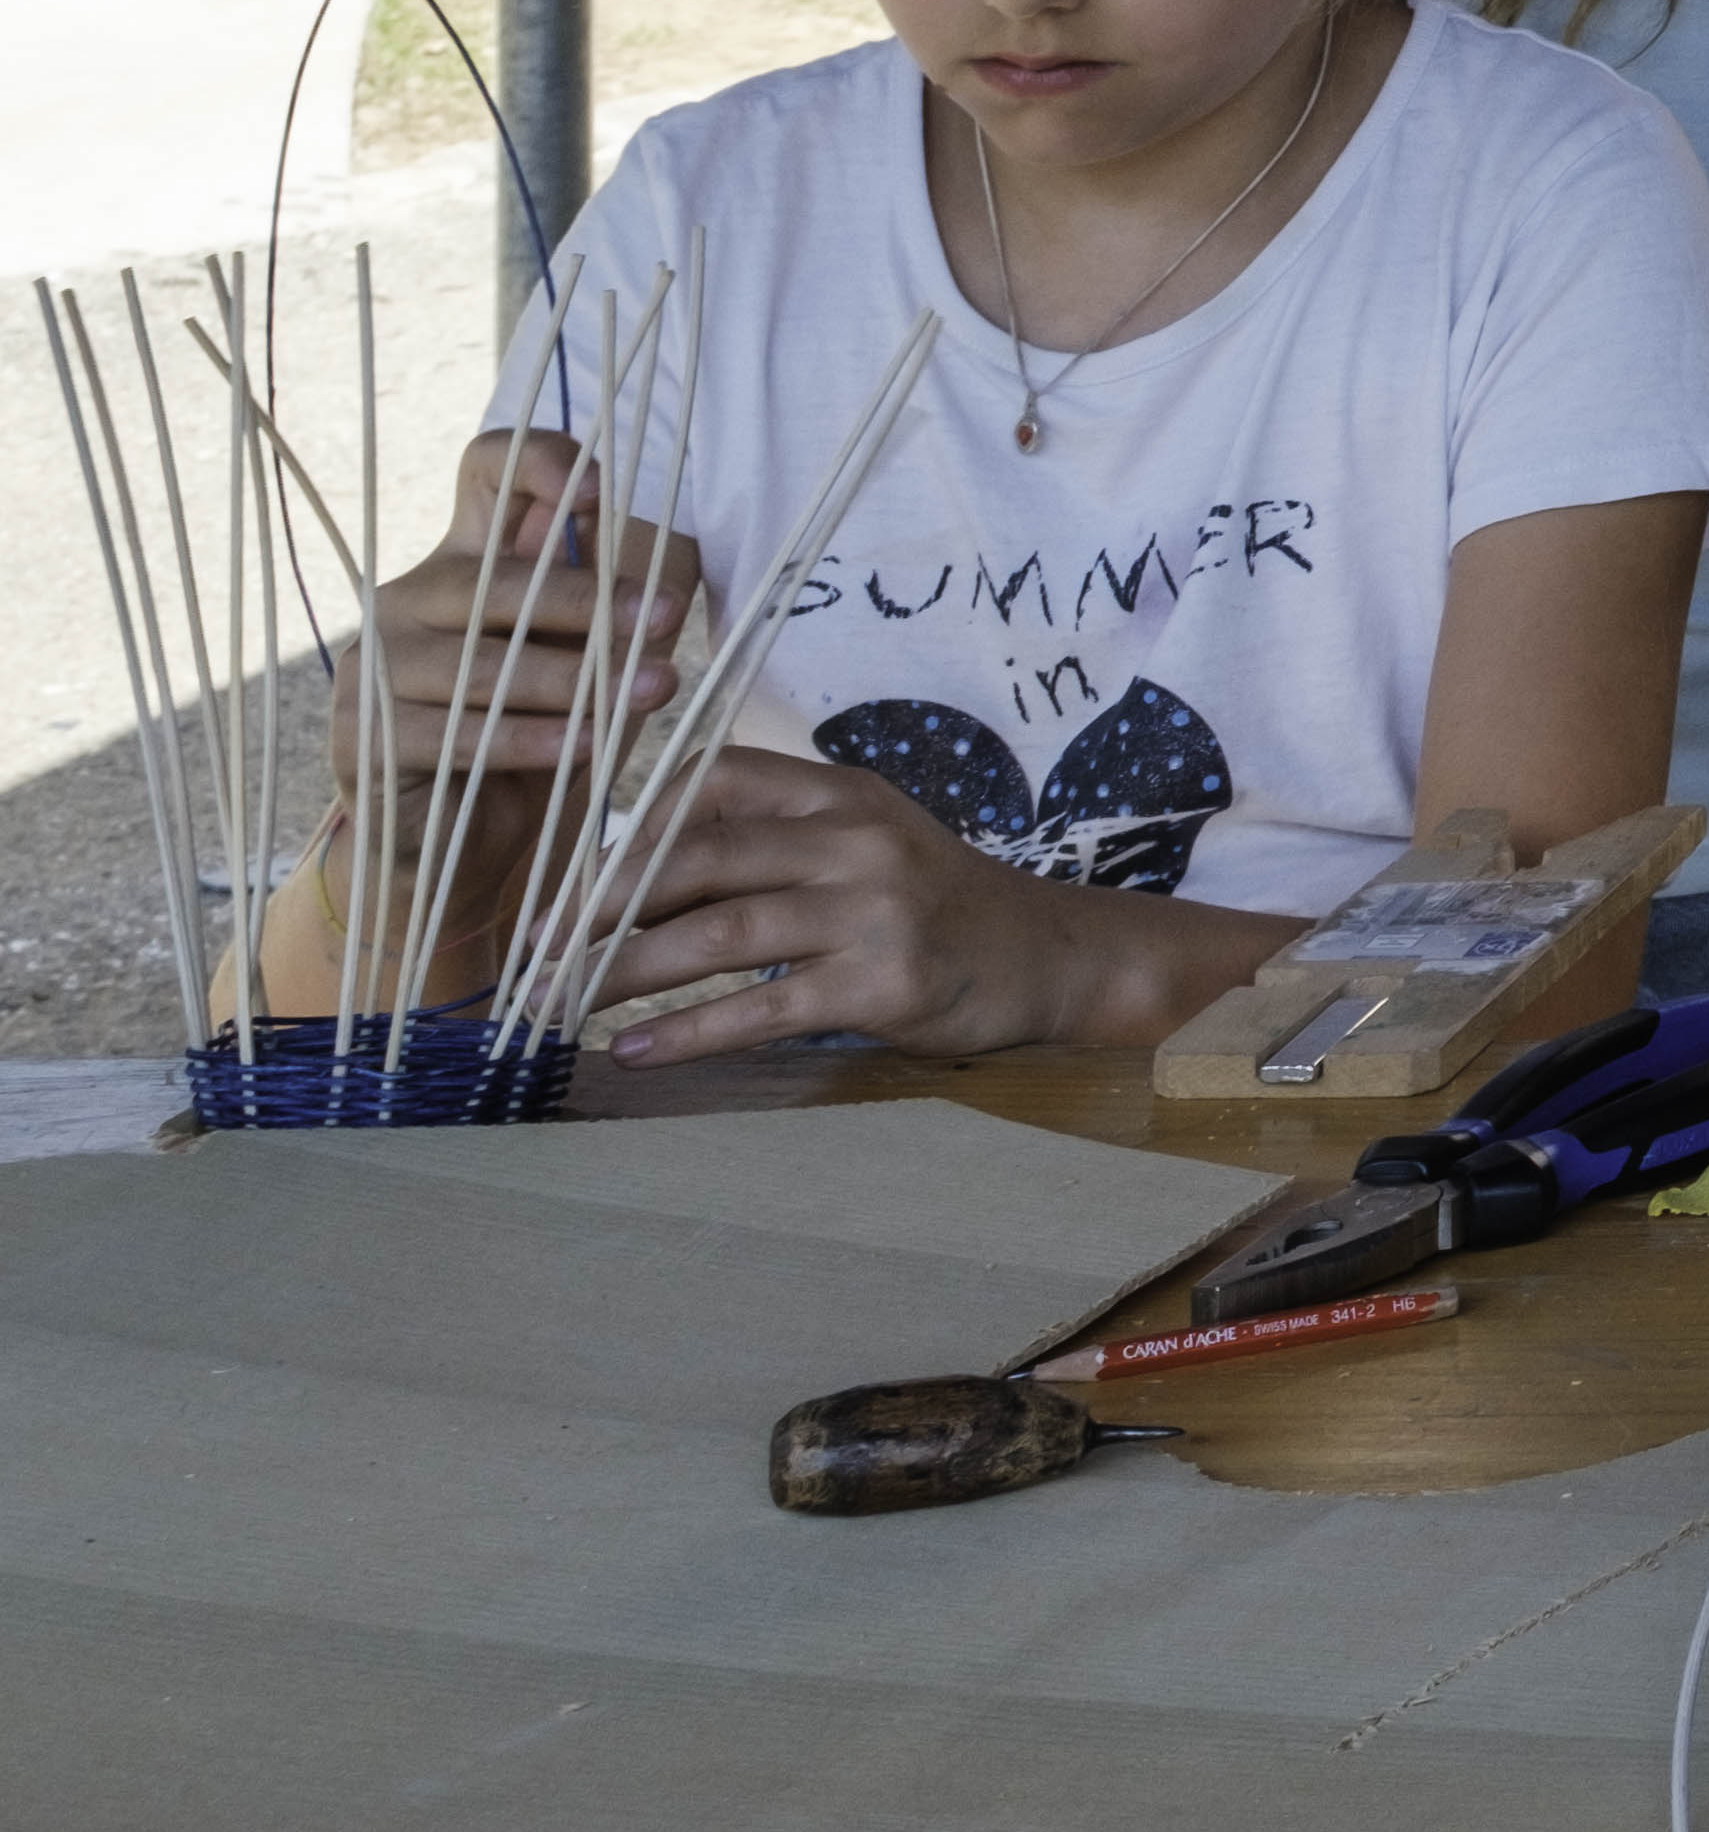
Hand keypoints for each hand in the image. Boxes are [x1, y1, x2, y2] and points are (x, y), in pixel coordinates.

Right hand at [365, 427, 706, 780]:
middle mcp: (409, 601)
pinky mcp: (359, 736)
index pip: (484, 476)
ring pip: (484, 665)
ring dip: (578, 681)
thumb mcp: (581, 669)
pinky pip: (459, 735)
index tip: (596, 490)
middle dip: (589, 600)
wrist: (454, 848)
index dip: (535, 462)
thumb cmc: (532, 743)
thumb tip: (666, 569)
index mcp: (465, 564)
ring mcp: (374, 666)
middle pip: (495, 581)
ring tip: (655, 691)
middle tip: (665, 619)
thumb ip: (603, 615)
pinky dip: (533, 741)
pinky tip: (588, 748)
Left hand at [564, 749, 1130, 1064]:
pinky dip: (687, 1032)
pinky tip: (633, 1050)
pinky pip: (763, 1006)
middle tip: (534, 955)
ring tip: (558, 1005)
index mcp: (839, 792)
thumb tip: (630, 875)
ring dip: (624, 972)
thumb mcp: (862, 841)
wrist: (1051, 957)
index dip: (629, 827)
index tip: (567, 882)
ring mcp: (875, 908)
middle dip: (600, 909)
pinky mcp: (885, 982)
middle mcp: (856, 837)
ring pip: (720, 932)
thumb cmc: (936, 903)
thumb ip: (769, 842)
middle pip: (700, 859)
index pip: (711, 780)